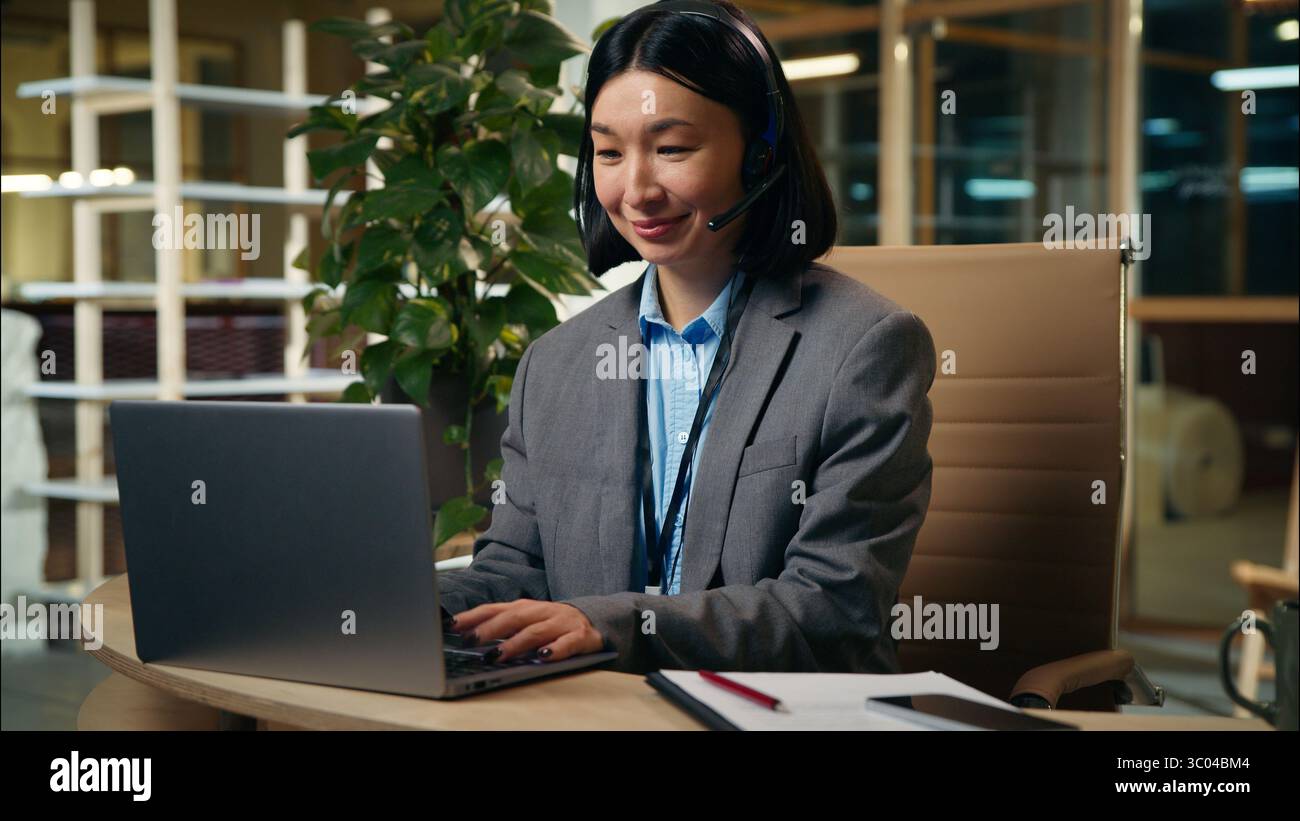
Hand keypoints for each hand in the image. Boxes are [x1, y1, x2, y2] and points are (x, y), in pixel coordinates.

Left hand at [449, 600, 605, 662]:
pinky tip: (542, 657)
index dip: (473, 616)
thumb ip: (501, 625)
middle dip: (490, 629)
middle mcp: (541, 611)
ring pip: (535, 632)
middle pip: (512, 617)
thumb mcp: (526, 620)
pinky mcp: (579, 636)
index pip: (494, 609)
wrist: (594, 621)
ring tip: (497, 655)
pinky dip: (555, 650)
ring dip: (515, 644)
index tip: (452, 625)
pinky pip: (567, 644)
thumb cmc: (552, 624)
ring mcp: (561, 623)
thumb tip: (466, 634)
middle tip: (471, 641)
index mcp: (524, 607)